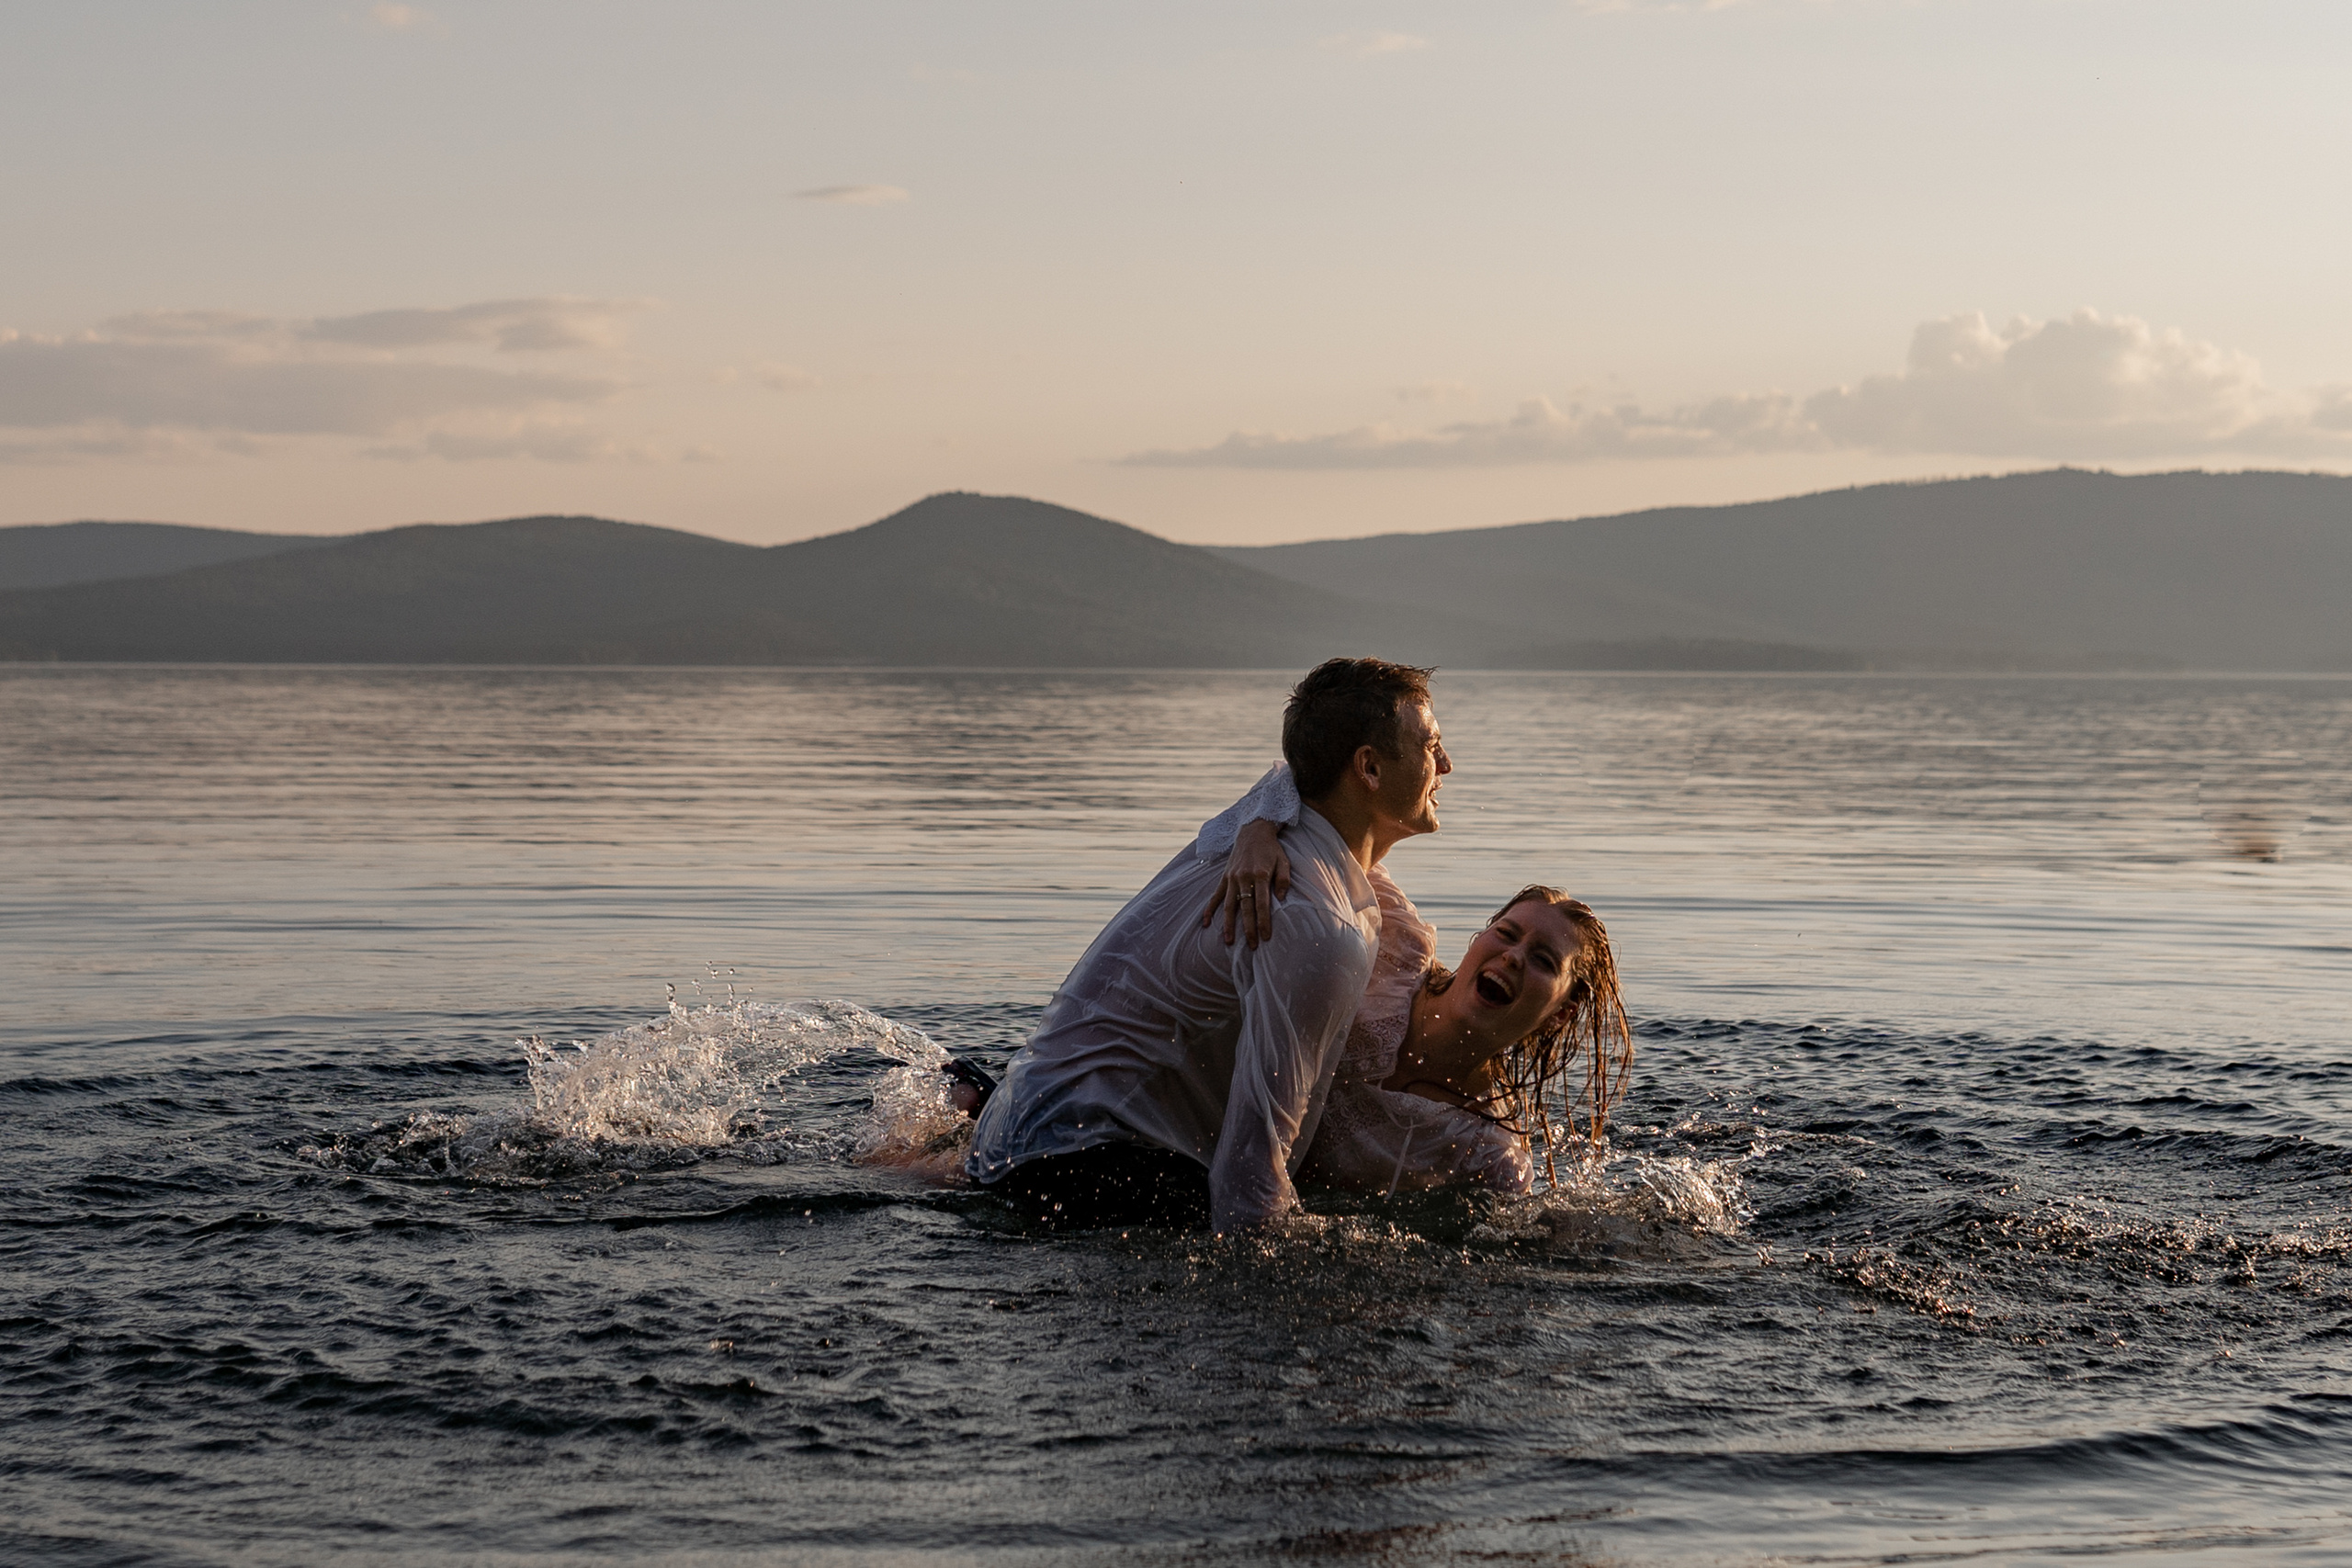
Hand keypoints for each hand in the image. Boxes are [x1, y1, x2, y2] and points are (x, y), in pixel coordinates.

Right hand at [1198, 818, 1290, 947]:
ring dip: (1228, 924)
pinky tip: (1205, 922)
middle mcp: (1244, 877)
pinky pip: (1216, 895)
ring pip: (1229, 905)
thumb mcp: (1284, 862)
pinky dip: (1209, 909)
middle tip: (1252, 945)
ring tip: (1228, 941)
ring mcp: (1232, 878)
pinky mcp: (1225, 877)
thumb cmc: (1272, 849)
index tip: (1266, 936)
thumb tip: (1281, 900)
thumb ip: (1283, 880)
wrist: (1253, 831)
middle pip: (1245, 908)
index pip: (1262, 904)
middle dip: (1248, 928)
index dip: (1263, 921)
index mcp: (1260, 875)